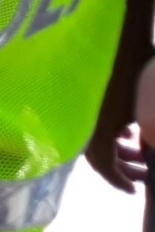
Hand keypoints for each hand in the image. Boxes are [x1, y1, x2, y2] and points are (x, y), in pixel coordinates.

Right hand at [83, 57, 153, 191]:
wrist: (120, 40)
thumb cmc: (136, 79)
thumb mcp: (144, 116)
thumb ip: (141, 140)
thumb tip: (146, 157)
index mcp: (98, 132)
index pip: (105, 168)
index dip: (119, 181)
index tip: (134, 191)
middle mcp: (86, 124)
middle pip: (99, 157)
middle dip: (122, 169)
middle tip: (143, 175)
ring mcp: (86, 112)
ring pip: (99, 141)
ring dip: (119, 152)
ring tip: (139, 151)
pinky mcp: (88, 100)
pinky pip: (97, 126)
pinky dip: (113, 135)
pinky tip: (128, 130)